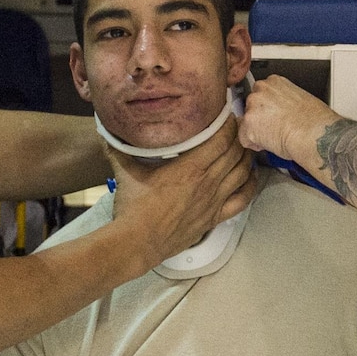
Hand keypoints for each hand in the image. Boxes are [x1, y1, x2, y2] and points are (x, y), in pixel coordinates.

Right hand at [108, 119, 257, 263]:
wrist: (137, 243)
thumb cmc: (133, 208)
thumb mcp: (125, 171)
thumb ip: (119, 147)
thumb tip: (107, 129)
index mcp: (191, 167)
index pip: (222, 138)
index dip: (229, 123)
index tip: (227, 112)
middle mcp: (208, 182)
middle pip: (235, 152)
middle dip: (238, 135)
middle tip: (236, 125)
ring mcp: (214, 201)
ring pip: (242, 172)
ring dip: (246, 156)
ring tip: (243, 145)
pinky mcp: (214, 218)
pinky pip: (242, 200)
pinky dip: (250, 185)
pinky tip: (249, 176)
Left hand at [237, 75, 334, 163]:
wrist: (314, 133)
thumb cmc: (314, 120)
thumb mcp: (301, 99)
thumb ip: (283, 101)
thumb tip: (281, 112)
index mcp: (275, 81)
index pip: (261, 94)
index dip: (267, 108)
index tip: (274, 116)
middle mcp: (260, 90)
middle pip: (251, 106)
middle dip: (260, 118)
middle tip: (275, 128)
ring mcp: (252, 107)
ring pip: (246, 122)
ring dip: (256, 131)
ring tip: (275, 137)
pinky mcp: (248, 124)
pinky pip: (244, 139)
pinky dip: (254, 145)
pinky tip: (269, 144)